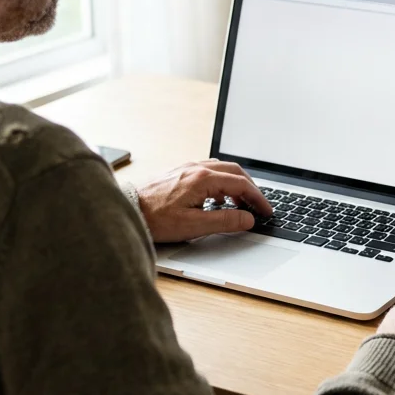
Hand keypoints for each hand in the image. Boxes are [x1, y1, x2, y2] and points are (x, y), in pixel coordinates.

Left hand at [136, 160, 273, 242]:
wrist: (128, 209)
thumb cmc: (155, 219)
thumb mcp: (194, 225)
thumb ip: (224, 221)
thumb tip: (247, 219)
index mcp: (203, 179)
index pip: (241, 184)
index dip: (258, 199)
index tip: (266, 211)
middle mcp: (196, 168)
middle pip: (235, 172)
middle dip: (251, 189)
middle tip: (259, 206)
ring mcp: (187, 168)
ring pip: (222, 170)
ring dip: (236, 185)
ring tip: (241, 205)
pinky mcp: (179, 172)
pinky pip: (209, 171)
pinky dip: (221, 183)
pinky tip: (217, 199)